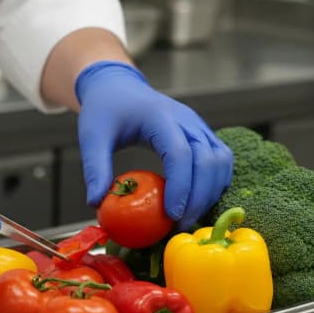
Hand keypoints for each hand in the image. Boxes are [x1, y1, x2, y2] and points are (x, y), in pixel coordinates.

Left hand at [76, 61, 232, 229]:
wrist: (118, 87)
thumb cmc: (105, 110)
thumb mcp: (92, 137)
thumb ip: (95, 168)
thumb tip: (97, 204)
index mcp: (159, 117)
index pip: (180, 153)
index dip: (180, 186)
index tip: (172, 215)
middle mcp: (185, 119)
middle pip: (208, 159)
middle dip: (199, 197)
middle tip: (181, 225)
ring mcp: (197, 125)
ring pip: (221, 159)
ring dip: (211, 191)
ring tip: (189, 216)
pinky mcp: (201, 133)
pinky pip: (220, 158)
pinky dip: (216, 182)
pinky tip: (199, 201)